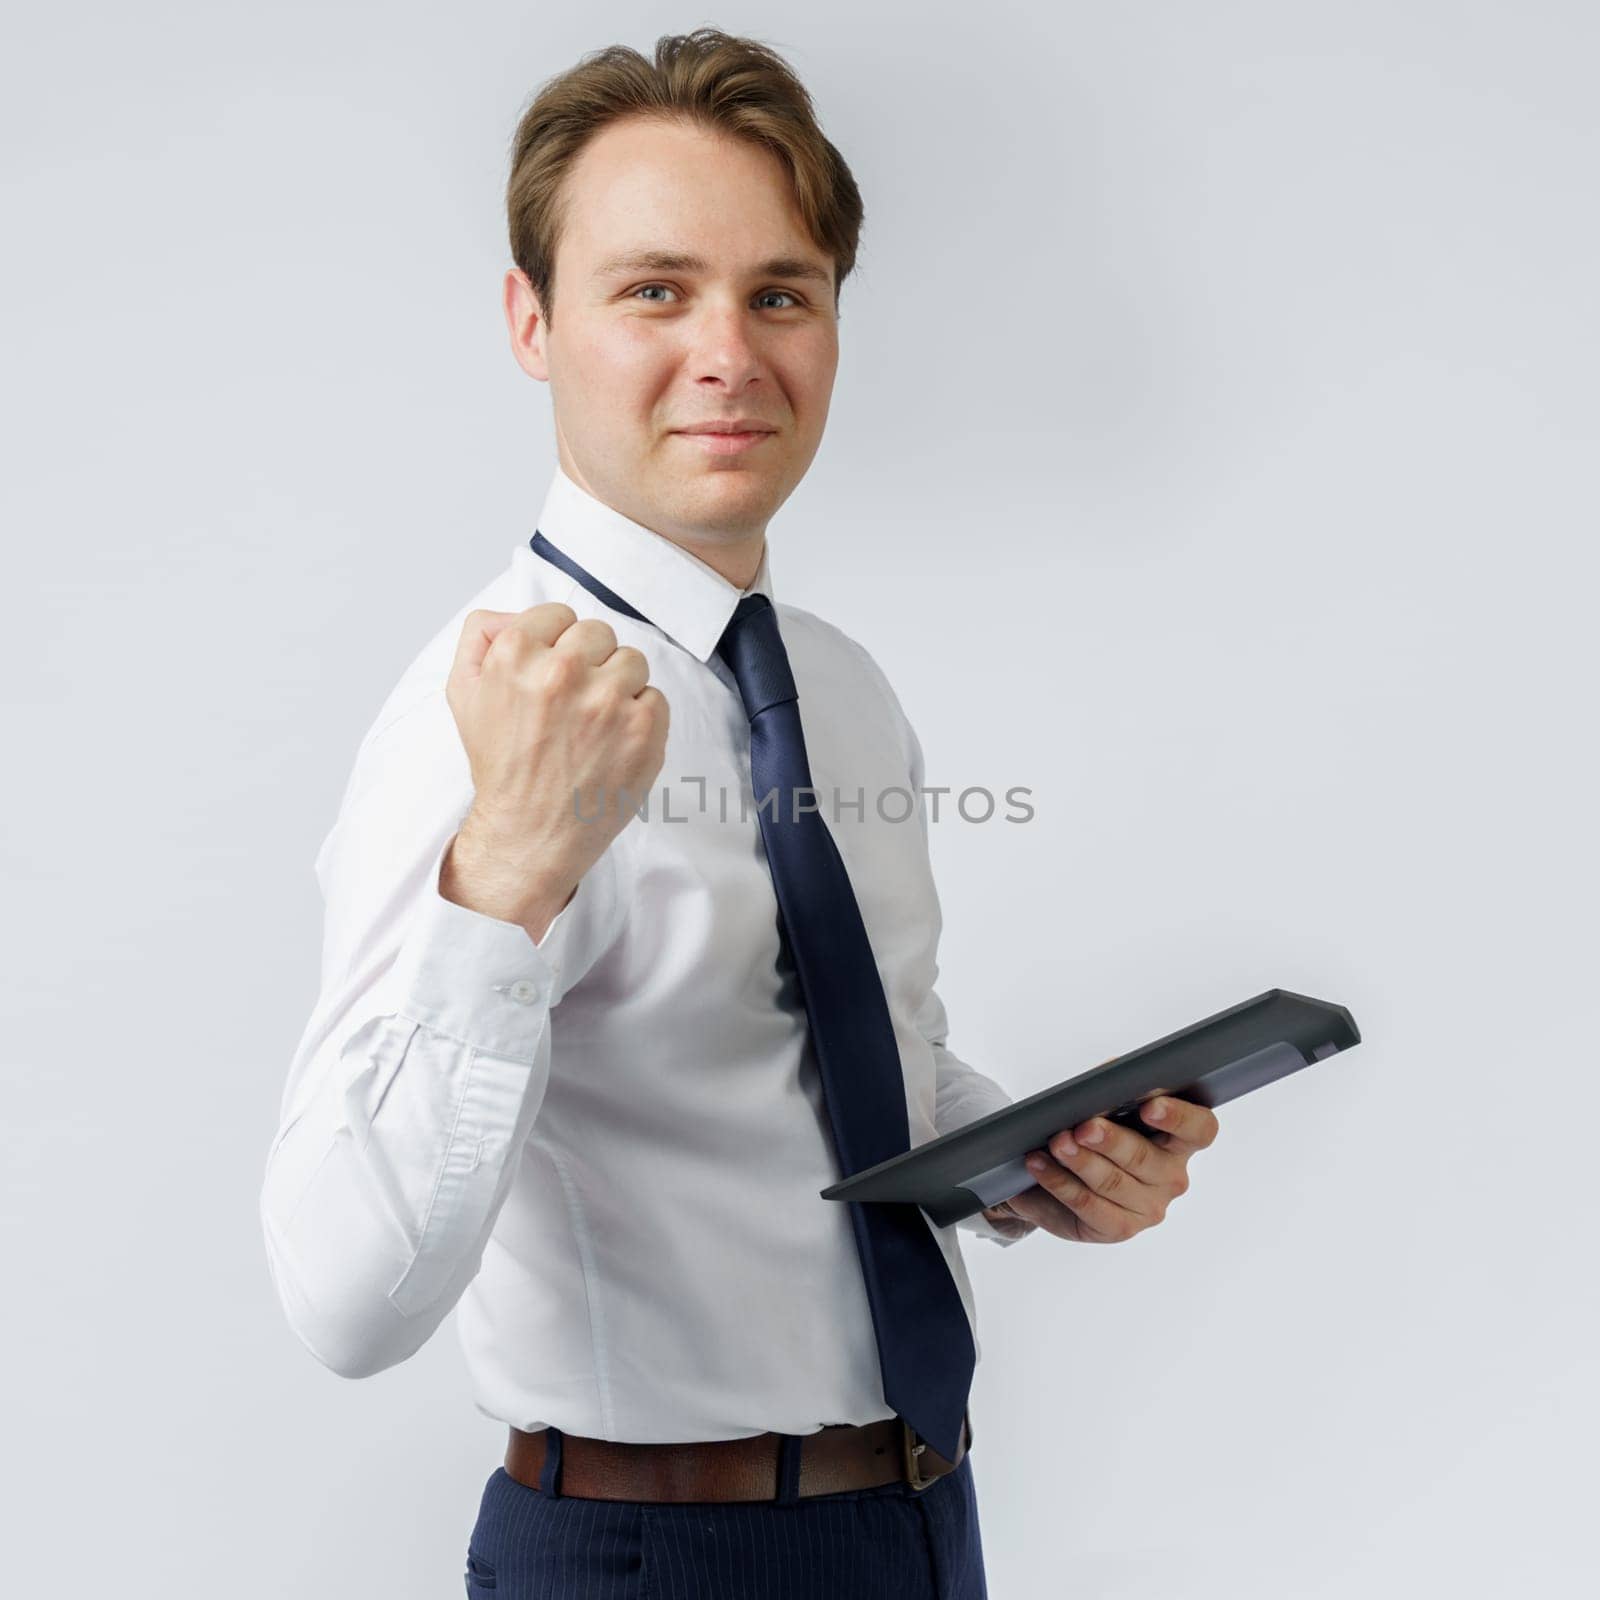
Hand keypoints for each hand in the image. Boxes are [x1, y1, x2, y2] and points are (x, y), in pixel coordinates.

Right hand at [442, 603, 669, 929]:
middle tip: (573, 703)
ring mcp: (608, 699)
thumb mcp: (464, 693)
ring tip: (594, 724)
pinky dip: (640, 717)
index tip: (551, 676)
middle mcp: (562, 671)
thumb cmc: (501, 765)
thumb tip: (514, 611)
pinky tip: (613, 743)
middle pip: (598, 632)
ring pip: (631, 660)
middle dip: (588, 663)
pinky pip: (654, 696)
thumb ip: (481, 637)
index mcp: (515, 654)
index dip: (556, 645)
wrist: (530, 832)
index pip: (558, 614)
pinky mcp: (644, 727)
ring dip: (618, 687)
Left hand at [1005, 1097, 1219, 1243]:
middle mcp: (1171, 1176)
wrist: (1065, 1174)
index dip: (1179, 1117)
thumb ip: (1114, 1090)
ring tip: (1055, 1143)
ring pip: (1112, 1183)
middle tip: (1083, 1127)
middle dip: (1110, 1140)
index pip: (1200, 1129)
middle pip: (1145, 1158)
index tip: (1150, 1106)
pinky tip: (1039, 1165)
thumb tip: (1105, 1080)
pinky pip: (1087, 1205)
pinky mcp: (1118, 1228)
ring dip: (1079, 1161)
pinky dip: (1059, 1182)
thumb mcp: (1107, 1105)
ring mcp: (1148, 1207)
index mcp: (1180, 1140)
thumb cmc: (1096, 1131)